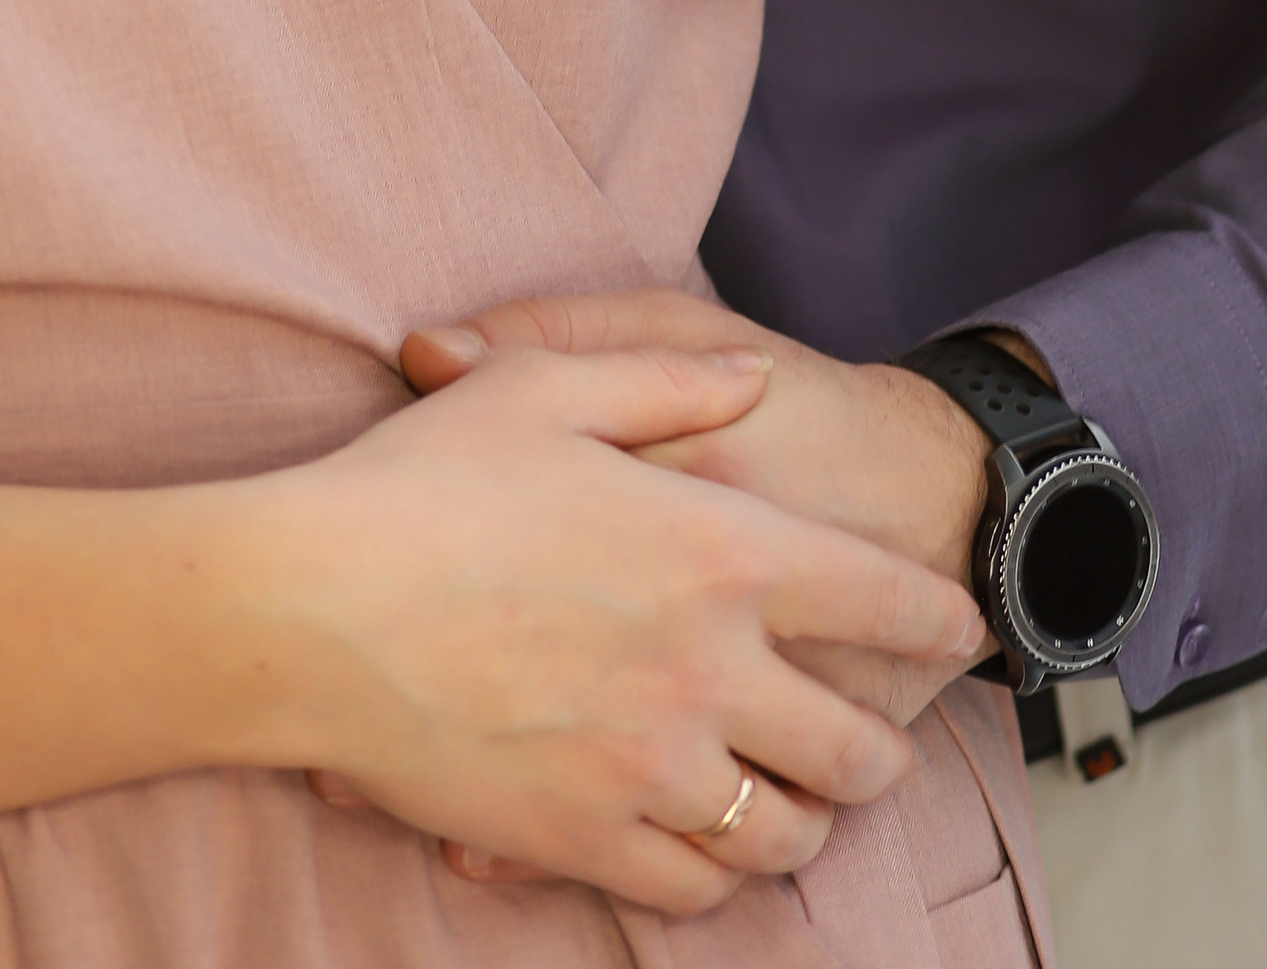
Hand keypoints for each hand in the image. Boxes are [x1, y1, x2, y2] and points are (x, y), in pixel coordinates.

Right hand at [246, 338, 983, 916]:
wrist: (309, 609)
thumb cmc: (424, 484)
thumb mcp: (549, 385)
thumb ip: (671, 378)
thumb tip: (748, 379)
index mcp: (718, 553)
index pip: (880, 598)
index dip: (936, 615)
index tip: (958, 626)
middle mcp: (707, 672)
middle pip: (853, 753)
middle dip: (878, 752)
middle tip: (872, 744)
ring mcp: (648, 769)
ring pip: (780, 835)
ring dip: (801, 822)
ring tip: (790, 803)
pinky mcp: (581, 839)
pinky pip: (691, 888)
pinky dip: (713, 874)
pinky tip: (700, 843)